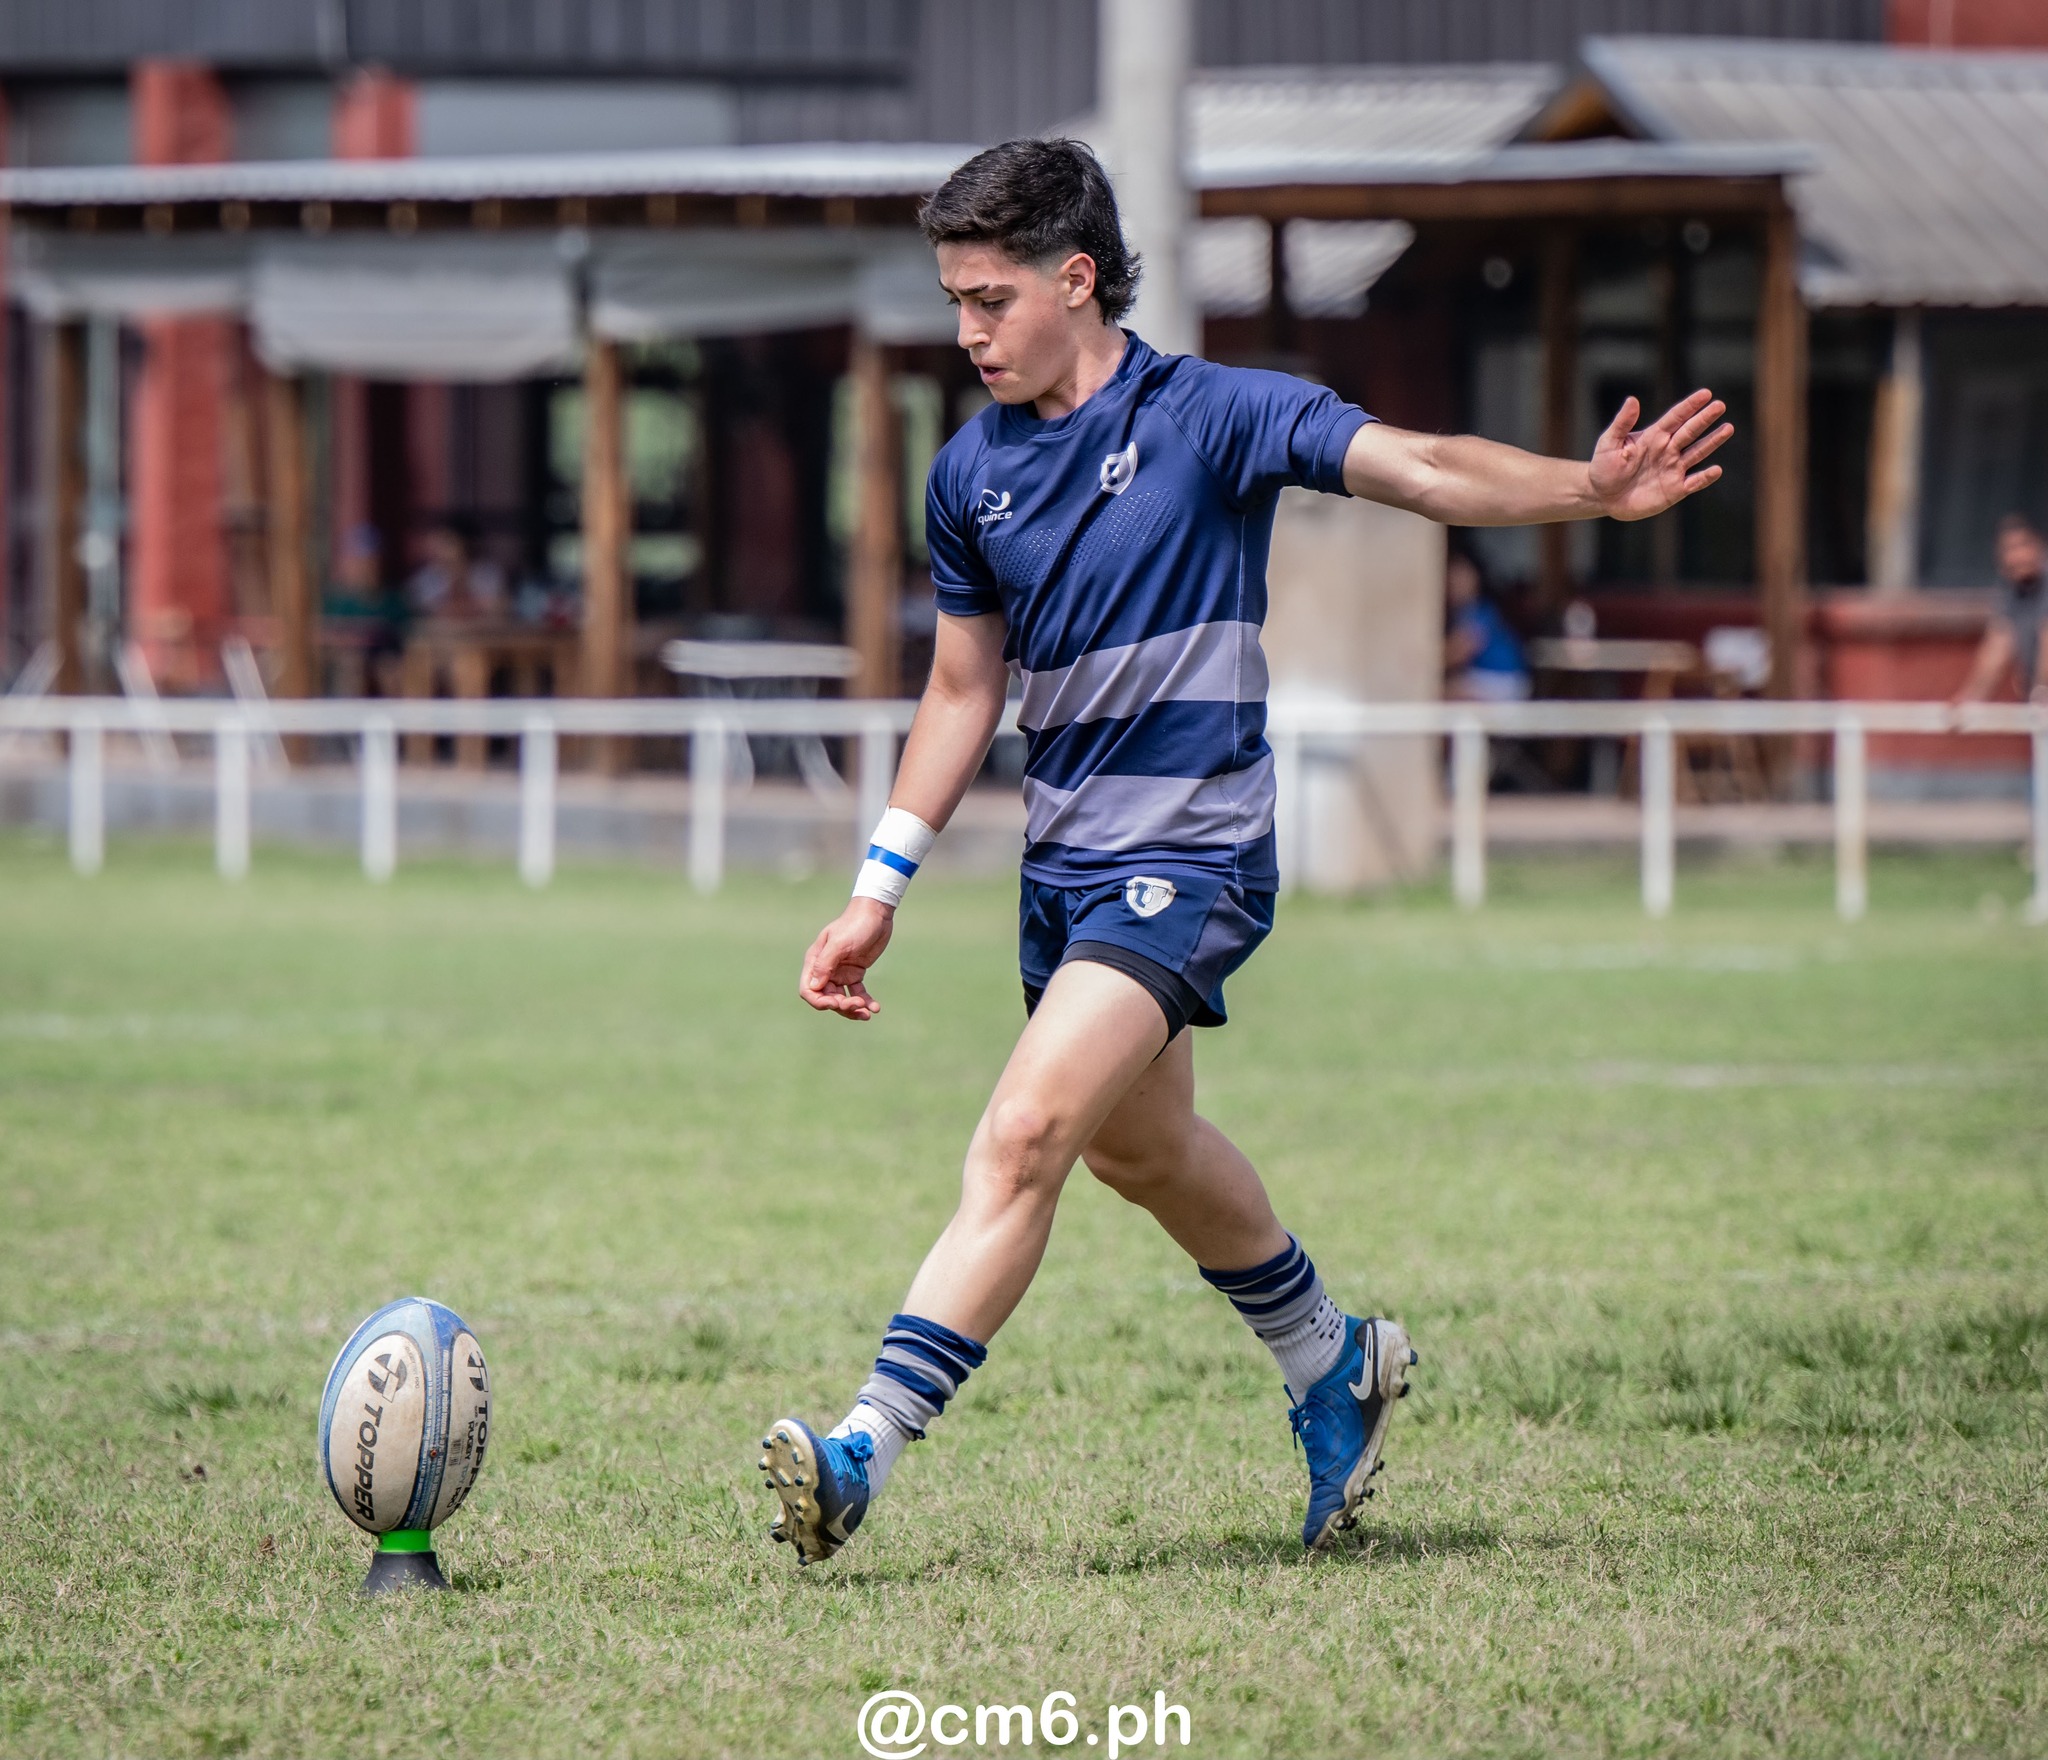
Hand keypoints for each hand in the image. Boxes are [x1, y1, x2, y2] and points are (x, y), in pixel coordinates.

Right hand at [798, 897, 894, 1021]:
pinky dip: (865, 1001)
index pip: (808, 989)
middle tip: (858, 1005)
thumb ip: (825, 964)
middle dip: (841, 1006)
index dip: (819, 1001)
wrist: (876, 913)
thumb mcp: (839, 943)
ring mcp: (841, 972)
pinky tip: (875, 1008)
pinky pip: (857, 993)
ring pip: (842, 999)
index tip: (836, 1004)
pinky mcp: (855, 973)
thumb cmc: (855, 924)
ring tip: (868, 1013)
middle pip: (827, 998)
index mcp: (816, 961)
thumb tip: (813, 988)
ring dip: (853, 1009)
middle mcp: (826, 969)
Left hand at [1590, 389, 1732, 522]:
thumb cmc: (1604, 466)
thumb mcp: (1609, 442)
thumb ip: (1622, 423)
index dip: (1690, 406)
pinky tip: (1716, 470)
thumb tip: (1632, 400)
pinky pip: (1693, 483)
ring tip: (1728, 428)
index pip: (1676, 417)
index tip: (1705, 394)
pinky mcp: (1674, 490)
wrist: (1602, 495)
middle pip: (1690, 431)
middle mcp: (1667, 450)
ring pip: (1697, 453)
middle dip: (1705, 419)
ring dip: (1712, 442)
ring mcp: (1673, 469)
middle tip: (1720, 405)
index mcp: (1654, 436)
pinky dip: (1704, 478)